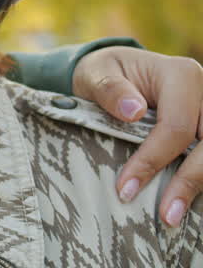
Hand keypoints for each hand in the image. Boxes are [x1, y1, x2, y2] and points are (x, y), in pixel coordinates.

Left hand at [72, 46, 202, 226]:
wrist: (117, 73)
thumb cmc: (104, 74)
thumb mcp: (96, 73)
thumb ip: (110, 89)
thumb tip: (132, 112)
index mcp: (180, 75)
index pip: (176, 125)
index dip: (152, 160)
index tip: (125, 189)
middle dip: (188, 181)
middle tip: (165, 216)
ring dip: (199, 185)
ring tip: (176, 216)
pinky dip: (200, 180)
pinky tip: (190, 203)